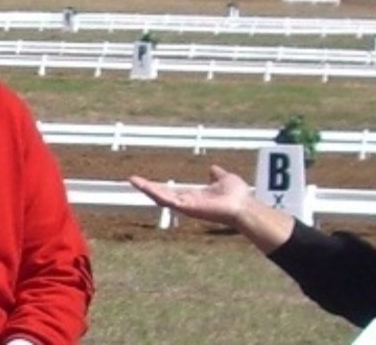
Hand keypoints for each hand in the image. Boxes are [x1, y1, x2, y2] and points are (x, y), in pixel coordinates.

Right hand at [127, 165, 256, 226]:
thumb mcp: (225, 178)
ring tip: (133, 181)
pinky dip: (155, 193)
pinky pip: (167, 200)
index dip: (159, 186)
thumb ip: (217, 175)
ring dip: (147, 189)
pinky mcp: (187, 207)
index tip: (146, 181)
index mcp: (194, 197)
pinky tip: (145, 186)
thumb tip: (213, 168)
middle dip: (147, 188)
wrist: (244, 206)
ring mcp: (186, 206)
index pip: (172, 191)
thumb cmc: (238, 196)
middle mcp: (188, 203)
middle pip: (162, 195)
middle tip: (132, 180)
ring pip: (161, 197)